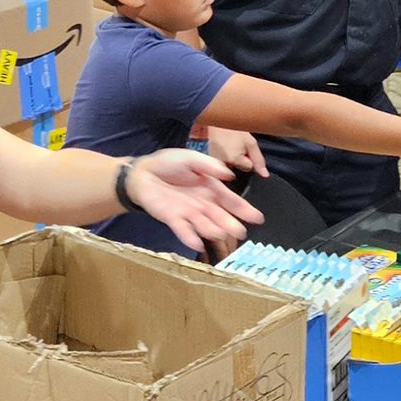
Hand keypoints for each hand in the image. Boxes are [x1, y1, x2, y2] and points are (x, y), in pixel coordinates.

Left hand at [128, 149, 263, 253]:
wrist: (143, 172)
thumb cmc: (168, 163)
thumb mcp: (191, 158)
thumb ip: (209, 165)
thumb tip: (230, 175)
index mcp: (210, 188)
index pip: (230, 200)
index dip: (243, 209)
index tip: (257, 218)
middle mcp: (203, 203)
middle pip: (219, 216)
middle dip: (230, 224)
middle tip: (241, 233)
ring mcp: (188, 213)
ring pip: (203, 224)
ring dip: (212, 230)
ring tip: (222, 234)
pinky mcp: (172, 218)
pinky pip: (182, 229)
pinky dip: (189, 236)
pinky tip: (197, 243)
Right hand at [206, 126, 269, 176]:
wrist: (219, 119)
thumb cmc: (234, 128)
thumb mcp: (251, 142)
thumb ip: (259, 160)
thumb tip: (265, 175)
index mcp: (234, 159)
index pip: (249, 167)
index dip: (249, 157)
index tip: (244, 147)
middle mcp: (223, 163)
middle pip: (238, 168)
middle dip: (239, 159)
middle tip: (236, 145)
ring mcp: (214, 161)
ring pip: (230, 165)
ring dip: (231, 158)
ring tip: (229, 144)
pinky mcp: (209, 157)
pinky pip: (220, 162)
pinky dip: (223, 156)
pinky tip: (222, 146)